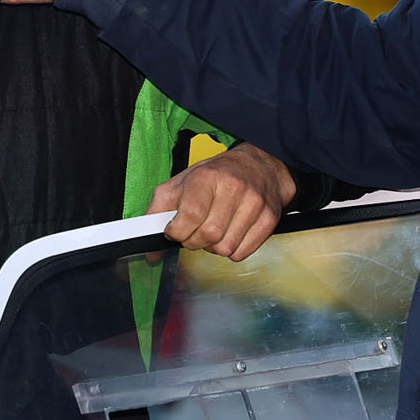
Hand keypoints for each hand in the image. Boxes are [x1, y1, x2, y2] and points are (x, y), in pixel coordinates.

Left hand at [149, 143, 296, 261]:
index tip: (175, 231)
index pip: (189, 216)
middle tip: (194, 231)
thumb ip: (159, 211)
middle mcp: (233, 188)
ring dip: (213, 247)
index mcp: (207, 177)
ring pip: (224, 248)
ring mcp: (254, 204)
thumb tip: (150, 250)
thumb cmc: (217, 176)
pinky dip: (232, 250)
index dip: (177, 232)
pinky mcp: (269, 219)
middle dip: (194, 241)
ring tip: (214, 230)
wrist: (260, 166)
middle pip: (208, 236)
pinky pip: (241, 253)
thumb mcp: (182, 182)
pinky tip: (231, 232)